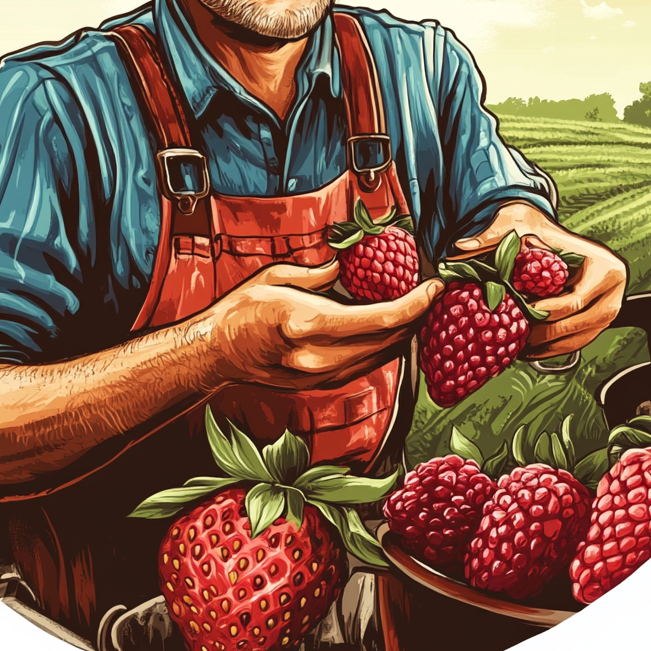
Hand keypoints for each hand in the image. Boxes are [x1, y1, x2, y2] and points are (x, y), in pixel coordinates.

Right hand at [201, 260, 443, 391]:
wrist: (216, 354)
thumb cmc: (240, 311)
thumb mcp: (277, 277)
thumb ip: (319, 274)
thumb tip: (347, 266)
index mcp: (309, 324)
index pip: (381, 318)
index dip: (415, 304)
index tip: (434, 287)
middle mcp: (321, 356)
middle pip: (389, 340)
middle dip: (417, 317)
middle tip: (431, 293)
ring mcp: (322, 376)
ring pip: (382, 356)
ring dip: (403, 333)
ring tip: (416, 308)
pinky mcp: (321, 384)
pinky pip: (366, 364)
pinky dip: (383, 345)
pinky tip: (389, 329)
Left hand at [454, 202, 627, 356]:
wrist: (550, 234)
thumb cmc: (537, 229)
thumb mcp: (518, 225)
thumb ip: (493, 236)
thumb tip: (462, 246)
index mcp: (602, 265)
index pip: (576, 299)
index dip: (547, 312)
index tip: (521, 315)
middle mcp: (613, 287)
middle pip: (578, 323)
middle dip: (545, 334)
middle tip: (516, 337)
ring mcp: (609, 306)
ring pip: (579, 338)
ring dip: (549, 346)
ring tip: (519, 348)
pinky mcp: (599, 319)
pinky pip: (578, 340)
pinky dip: (554, 348)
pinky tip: (529, 350)